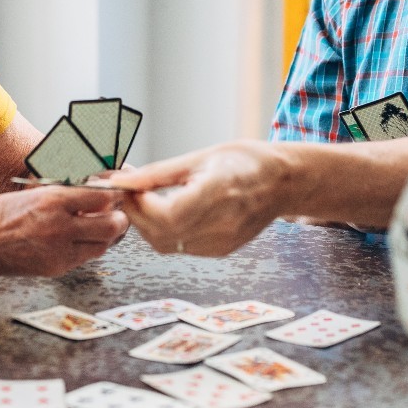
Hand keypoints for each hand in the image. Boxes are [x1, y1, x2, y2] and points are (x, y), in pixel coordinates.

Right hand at [0, 186, 129, 276]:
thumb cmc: (5, 213)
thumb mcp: (37, 192)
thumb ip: (69, 194)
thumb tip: (100, 192)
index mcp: (54, 201)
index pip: (102, 196)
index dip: (115, 194)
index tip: (118, 193)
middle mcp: (61, 226)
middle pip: (112, 225)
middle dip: (119, 219)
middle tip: (116, 214)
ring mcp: (60, 250)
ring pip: (104, 245)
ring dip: (106, 236)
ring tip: (97, 228)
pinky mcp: (58, 267)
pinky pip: (86, 258)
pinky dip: (88, 249)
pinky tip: (79, 240)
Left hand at [116, 142, 289, 256]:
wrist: (283, 182)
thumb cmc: (246, 161)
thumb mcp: (200, 157)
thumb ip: (159, 173)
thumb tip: (124, 181)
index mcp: (218, 192)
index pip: (166, 215)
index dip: (139, 205)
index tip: (129, 187)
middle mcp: (222, 223)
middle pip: (161, 234)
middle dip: (137, 215)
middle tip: (131, 193)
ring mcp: (223, 241)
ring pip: (167, 245)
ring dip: (148, 225)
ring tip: (147, 201)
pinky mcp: (222, 250)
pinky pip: (181, 248)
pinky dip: (166, 232)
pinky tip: (167, 212)